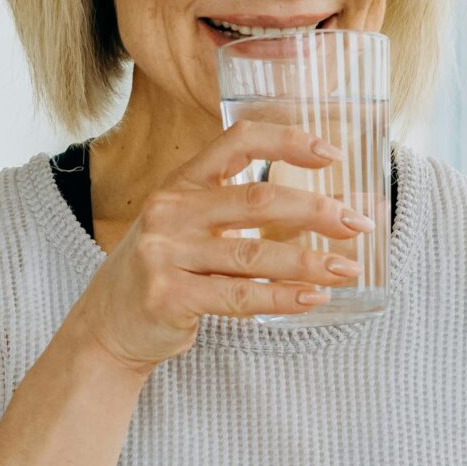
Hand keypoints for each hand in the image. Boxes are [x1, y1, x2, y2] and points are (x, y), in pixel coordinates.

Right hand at [70, 122, 370, 371]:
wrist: (109, 325)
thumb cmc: (168, 269)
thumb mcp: (200, 230)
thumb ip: (256, 217)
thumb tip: (335, 210)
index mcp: (182, 182)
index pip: (237, 140)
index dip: (287, 141)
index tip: (333, 153)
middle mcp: (170, 210)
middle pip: (256, 200)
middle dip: (315, 210)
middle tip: (357, 223)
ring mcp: (165, 253)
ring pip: (252, 255)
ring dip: (308, 263)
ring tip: (347, 269)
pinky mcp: (168, 297)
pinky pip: (238, 297)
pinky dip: (281, 298)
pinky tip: (313, 298)